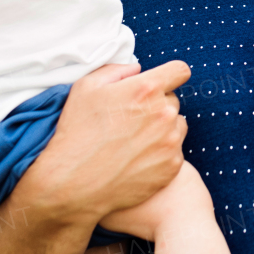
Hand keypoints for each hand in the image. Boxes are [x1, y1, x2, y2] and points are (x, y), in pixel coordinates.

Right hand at [21, 61, 190, 222]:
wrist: (73, 184)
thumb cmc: (76, 132)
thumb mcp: (86, 87)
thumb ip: (117, 70)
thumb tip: (137, 69)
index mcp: (147, 89)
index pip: (179, 71)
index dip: (170, 75)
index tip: (160, 84)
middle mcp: (164, 114)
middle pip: (173, 101)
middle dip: (157, 105)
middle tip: (131, 120)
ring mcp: (171, 142)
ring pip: (177, 126)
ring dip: (162, 129)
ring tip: (134, 140)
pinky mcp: (172, 167)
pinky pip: (174, 152)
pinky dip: (160, 153)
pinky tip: (136, 159)